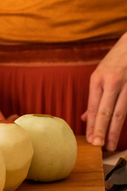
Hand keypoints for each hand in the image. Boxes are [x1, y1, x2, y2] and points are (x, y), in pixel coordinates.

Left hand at [82, 34, 126, 150]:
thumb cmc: (116, 61)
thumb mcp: (100, 74)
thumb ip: (94, 97)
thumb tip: (85, 117)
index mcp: (98, 79)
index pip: (94, 106)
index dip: (92, 124)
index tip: (90, 139)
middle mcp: (112, 82)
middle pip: (106, 111)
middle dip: (101, 130)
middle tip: (98, 146)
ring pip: (120, 112)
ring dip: (115, 130)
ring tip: (111, 144)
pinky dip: (126, 119)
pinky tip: (122, 130)